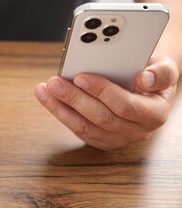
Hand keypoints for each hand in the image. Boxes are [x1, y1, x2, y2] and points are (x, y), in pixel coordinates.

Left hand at [35, 56, 178, 149]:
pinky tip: (48, 98)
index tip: (81, 77)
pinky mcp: (99, 139)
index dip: (102, 92)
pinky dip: (60, 112)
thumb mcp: (164, 69)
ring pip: (83, 127)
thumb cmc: (151, 77)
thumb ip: (161, 73)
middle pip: (100, 117)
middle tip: (54, 82)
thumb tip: (144, 79)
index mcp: (153, 114)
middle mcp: (135, 131)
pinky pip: (77, 129)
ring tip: (44, 90)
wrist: (145, 90)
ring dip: (60, 108)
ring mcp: (116, 138)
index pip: (125, 105)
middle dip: (74, 98)